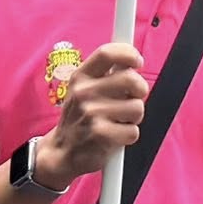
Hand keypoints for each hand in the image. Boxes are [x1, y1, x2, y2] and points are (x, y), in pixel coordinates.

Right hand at [34, 43, 146, 192]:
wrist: (62, 151)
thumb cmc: (80, 117)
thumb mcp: (83, 89)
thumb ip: (106, 74)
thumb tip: (131, 60)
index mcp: (81, 76)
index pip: (107, 52)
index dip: (128, 53)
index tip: (137, 62)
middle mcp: (84, 92)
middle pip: (130, 78)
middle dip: (140, 90)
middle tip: (133, 98)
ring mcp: (91, 114)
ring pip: (137, 107)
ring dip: (134, 117)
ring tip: (120, 121)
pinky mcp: (101, 135)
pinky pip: (133, 131)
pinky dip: (129, 136)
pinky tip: (115, 136)